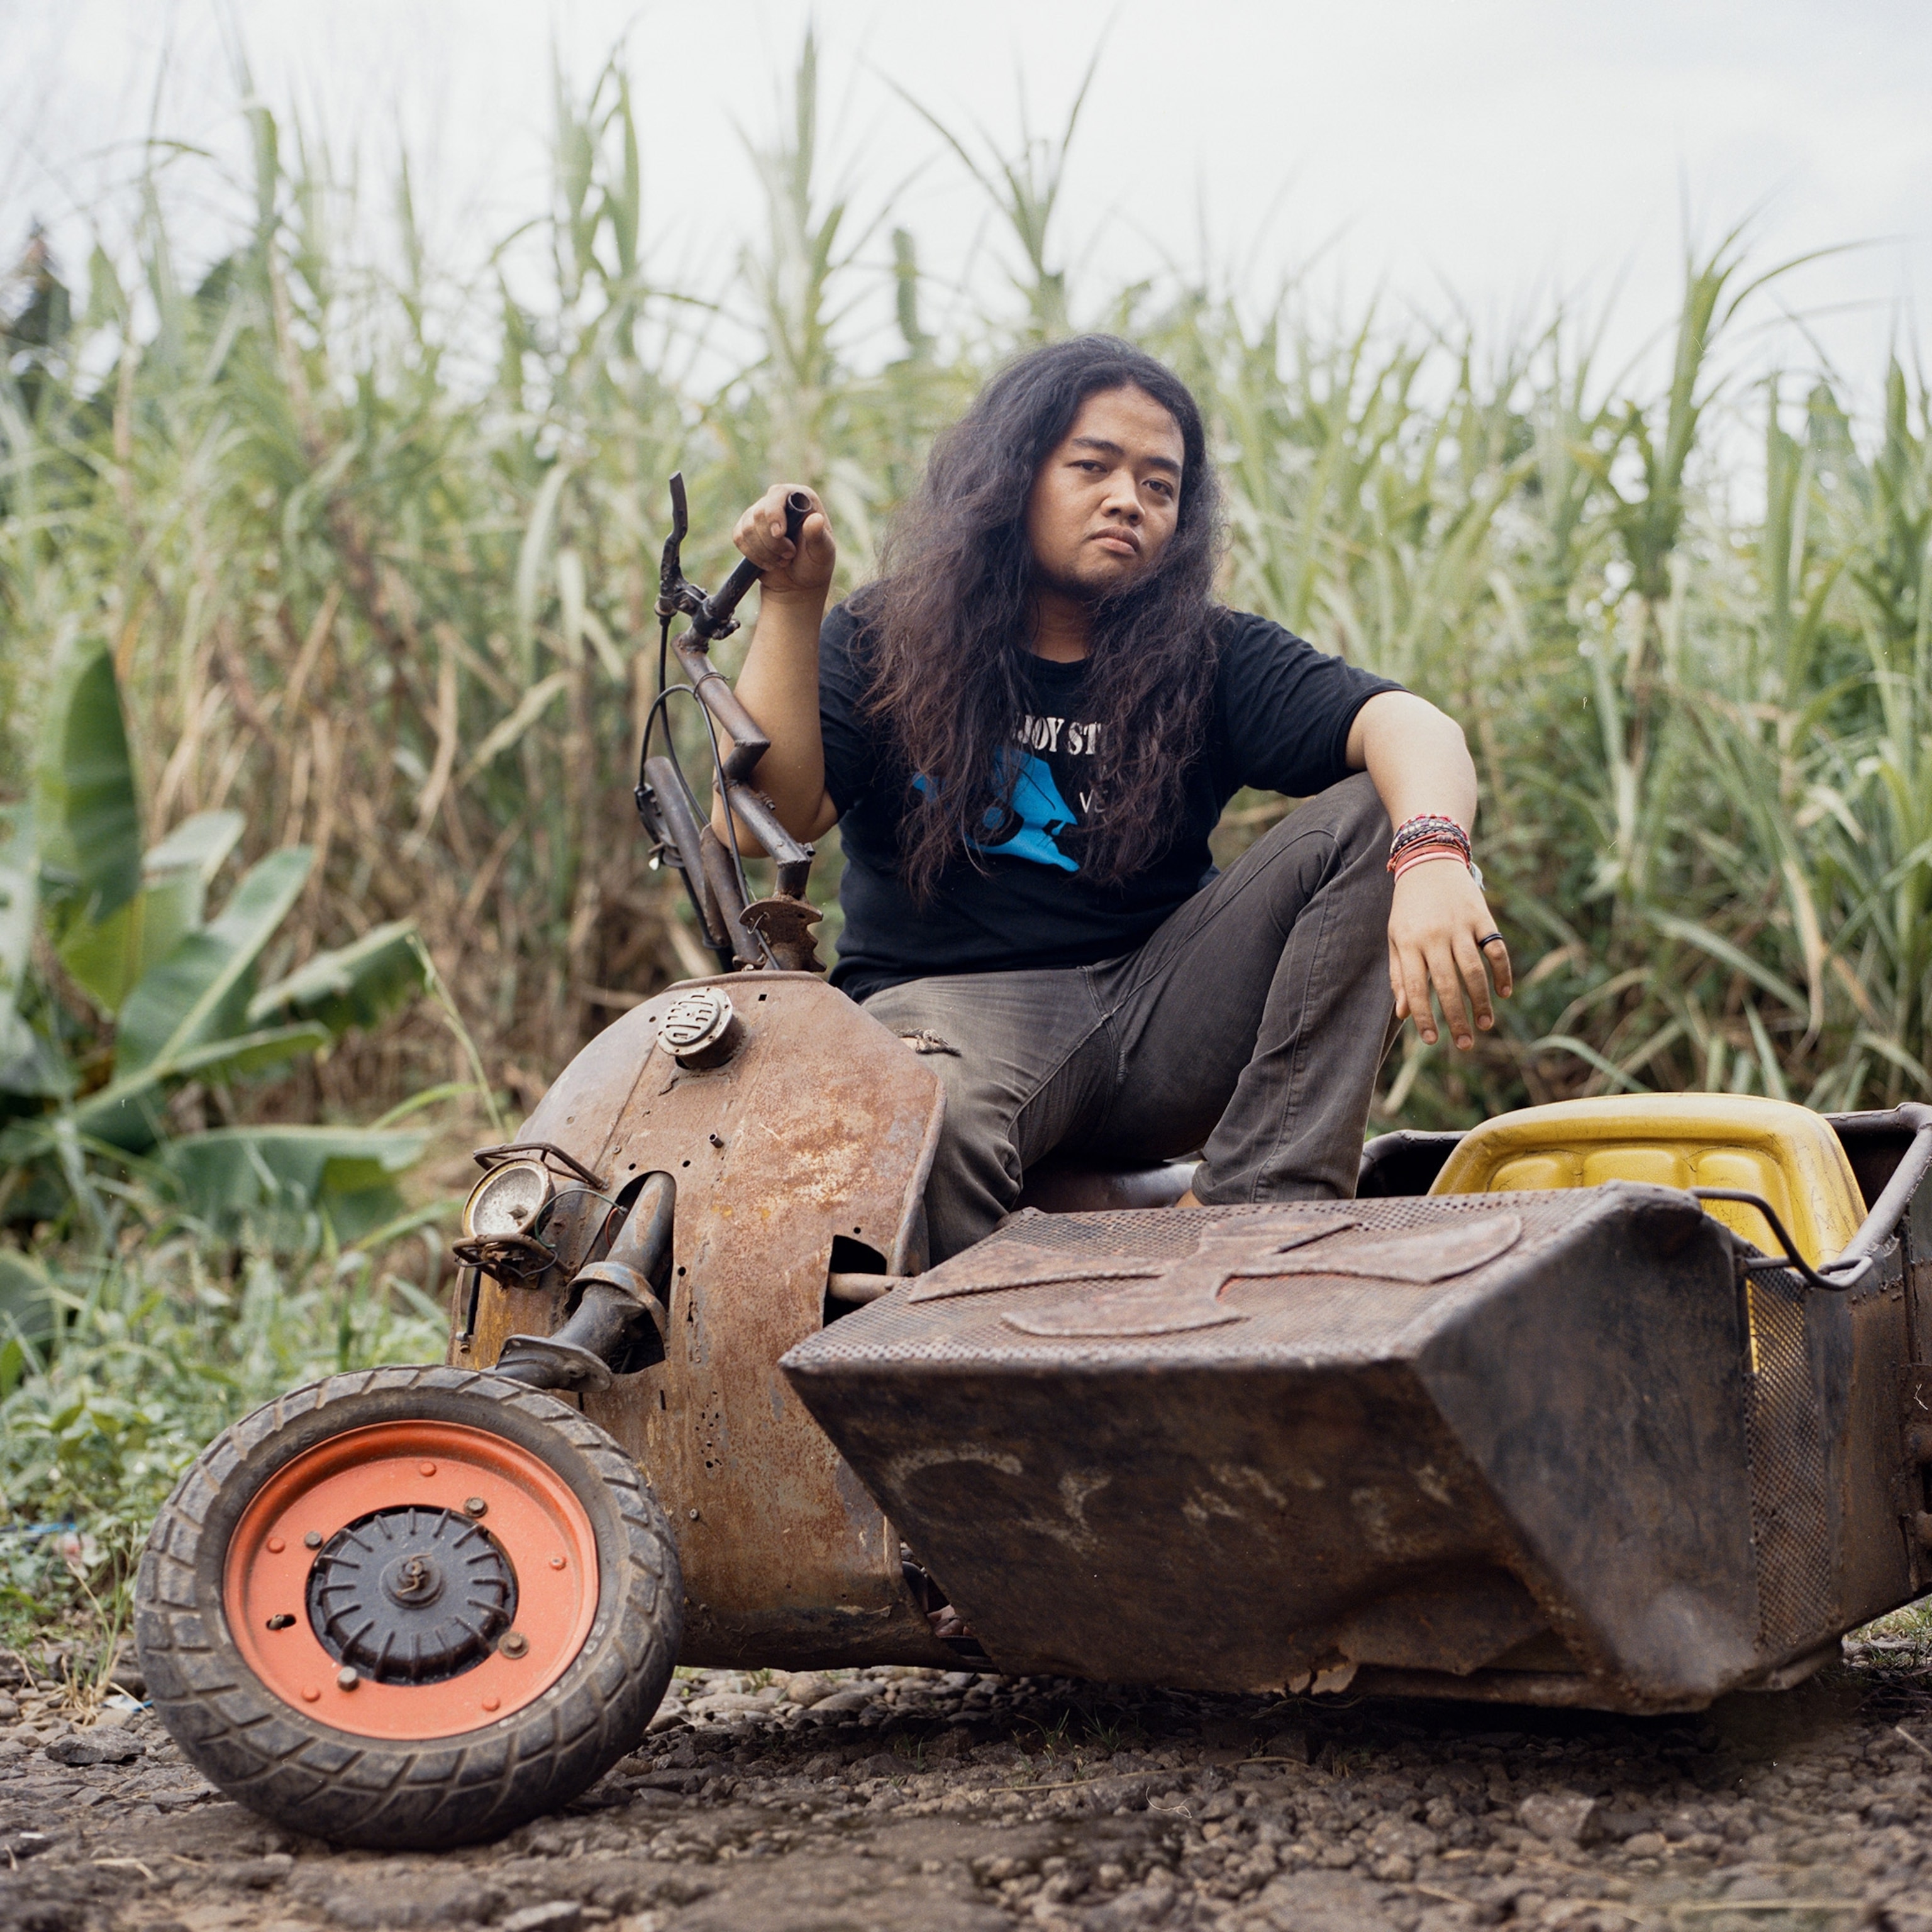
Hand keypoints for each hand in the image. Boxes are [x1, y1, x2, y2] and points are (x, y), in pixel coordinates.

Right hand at [731, 483, 835, 600]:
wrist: (798, 582)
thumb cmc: (814, 564)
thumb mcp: (822, 553)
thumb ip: (819, 536)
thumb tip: (816, 519)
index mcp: (801, 497)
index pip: (778, 494)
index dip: (774, 514)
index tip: (779, 534)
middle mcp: (778, 500)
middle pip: (759, 513)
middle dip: (772, 542)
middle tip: (789, 556)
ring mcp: (760, 512)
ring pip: (747, 528)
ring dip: (764, 552)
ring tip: (782, 561)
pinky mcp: (746, 527)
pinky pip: (739, 538)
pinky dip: (753, 555)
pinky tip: (768, 562)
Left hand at [1387, 860, 1511, 1049]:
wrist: (1429, 860)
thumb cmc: (1408, 908)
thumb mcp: (1395, 938)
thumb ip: (1399, 975)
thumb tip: (1404, 1014)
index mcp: (1408, 942)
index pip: (1414, 987)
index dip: (1423, 1016)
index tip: (1432, 1040)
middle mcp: (1434, 936)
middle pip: (1447, 984)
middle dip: (1456, 1018)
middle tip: (1465, 1044)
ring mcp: (1460, 926)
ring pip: (1474, 971)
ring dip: (1481, 1001)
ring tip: (1485, 1024)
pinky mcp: (1482, 916)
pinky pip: (1496, 949)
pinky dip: (1503, 972)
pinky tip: (1504, 993)